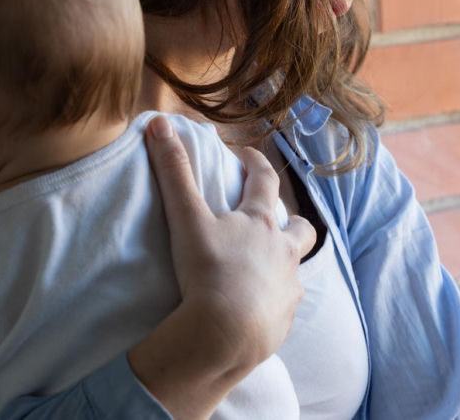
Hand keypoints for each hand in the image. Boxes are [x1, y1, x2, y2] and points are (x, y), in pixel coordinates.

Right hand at [128, 115, 314, 418]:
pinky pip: (283, 307)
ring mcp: (288, 288)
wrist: (226, 336)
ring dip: (283, 264)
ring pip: (295, 269)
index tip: (248, 155)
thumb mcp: (187, 219)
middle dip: (291, 220)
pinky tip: (255, 310)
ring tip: (263, 269)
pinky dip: (272, 302)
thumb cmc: (209, 272)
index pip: (265, 181)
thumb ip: (173, 172)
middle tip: (273, 220)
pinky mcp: (284, 322)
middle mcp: (284, 252)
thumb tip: (159, 122)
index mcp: (261, 223)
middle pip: (300, 229)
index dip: (257, 164)